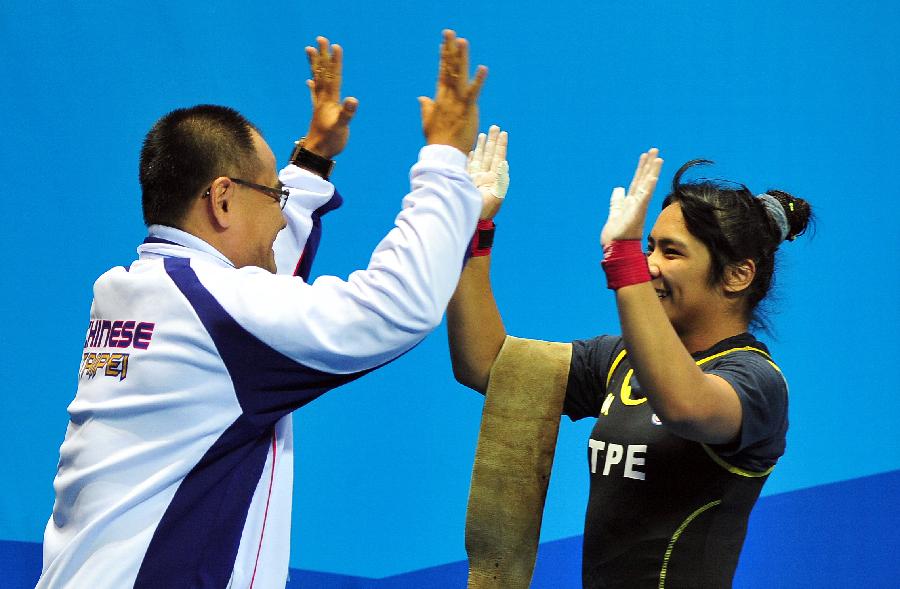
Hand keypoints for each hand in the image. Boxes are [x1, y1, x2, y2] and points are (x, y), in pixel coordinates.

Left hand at [303, 36, 357, 158]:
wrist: (316, 153)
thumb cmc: (329, 141)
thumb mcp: (341, 127)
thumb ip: (347, 113)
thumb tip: (353, 99)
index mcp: (329, 101)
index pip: (333, 77)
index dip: (335, 62)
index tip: (335, 46)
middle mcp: (322, 99)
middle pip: (323, 73)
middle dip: (323, 56)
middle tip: (321, 39)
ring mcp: (319, 105)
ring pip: (317, 79)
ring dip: (315, 65)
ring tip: (310, 50)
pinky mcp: (319, 112)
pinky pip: (315, 94)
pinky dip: (312, 85)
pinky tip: (309, 80)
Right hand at [419, 30, 487, 152]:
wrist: (444, 154)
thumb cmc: (437, 140)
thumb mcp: (428, 121)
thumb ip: (426, 107)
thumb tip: (421, 97)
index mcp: (439, 98)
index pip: (442, 72)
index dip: (444, 56)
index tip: (444, 42)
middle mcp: (447, 96)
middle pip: (449, 68)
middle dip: (450, 49)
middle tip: (450, 32)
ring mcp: (457, 101)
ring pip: (460, 75)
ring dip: (461, 57)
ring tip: (463, 41)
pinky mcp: (467, 109)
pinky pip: (474, 92)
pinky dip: (479, 80)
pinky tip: (483, 68)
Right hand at [467, 125, 508, 218]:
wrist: (473, 218)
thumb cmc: (485, 209)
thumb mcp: (496, 194)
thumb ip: (499, 179)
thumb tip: (503, 163)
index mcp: (494, 178)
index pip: (498, 157)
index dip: (501, 145)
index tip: (503, 133)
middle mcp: (485, 175)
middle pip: (489, 154)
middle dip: (492, 141)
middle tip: (495, 127)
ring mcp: (476, 177)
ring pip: (480, 158)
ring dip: (482, 146)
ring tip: (484, 134)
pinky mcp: (466, 181)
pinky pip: (469, 166)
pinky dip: (471, 158)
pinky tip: (473, 151)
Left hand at [600, 148, 663, 246]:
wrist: (616, 250)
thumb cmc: (616, 236)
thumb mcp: (614, 213)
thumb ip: (617, 201)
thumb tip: (618, 189)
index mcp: (631, 203)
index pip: (637, 181)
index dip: (641, 168)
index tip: (645, 155)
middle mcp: (637, 203)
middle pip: (644, 180)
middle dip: (649, 165)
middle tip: (654, 150)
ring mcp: (638, 208)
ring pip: (646, 187)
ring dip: (652, 172)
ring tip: (658, 158)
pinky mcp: (637, 214)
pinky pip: (643, 199)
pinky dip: (648, 188)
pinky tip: (652, 178)